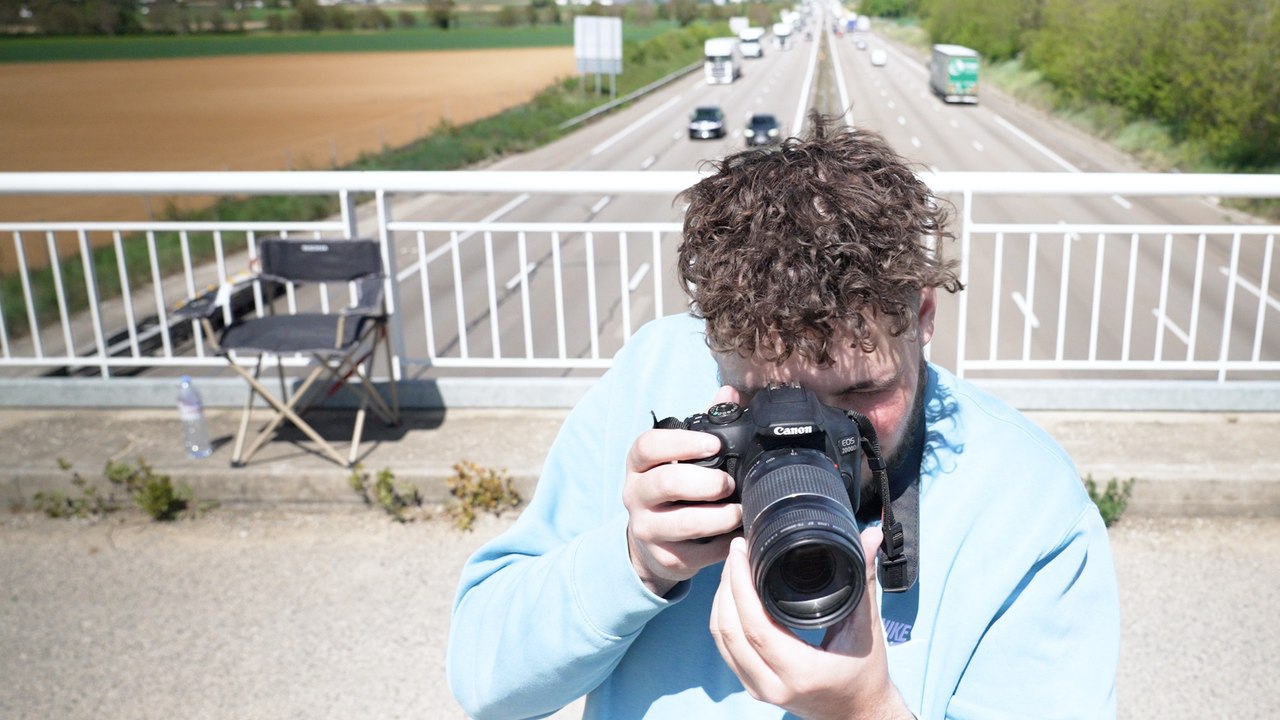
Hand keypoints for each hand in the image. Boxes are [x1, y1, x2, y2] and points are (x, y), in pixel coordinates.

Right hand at [624, 386, 743, 596]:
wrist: (652, 542)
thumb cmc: (672, 489)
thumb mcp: (680, 456)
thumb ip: (705, 423)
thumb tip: (730, 392)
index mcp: (638, 464)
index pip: (647, 446)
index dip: (681, 443)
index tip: (714, 444)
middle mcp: (635, 495)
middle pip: (666, 484)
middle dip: (706, 482)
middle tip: (729, 483)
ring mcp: (647, 529)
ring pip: (683, 522)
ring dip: (719, 516)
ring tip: (739, 510)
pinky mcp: (666, 558)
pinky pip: (700, 553)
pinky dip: (724, 543)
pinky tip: (737, 534)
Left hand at [709, 527, 912, 719]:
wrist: (860, 714)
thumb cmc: (866, 675)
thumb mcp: (866, 628)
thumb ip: (863, 579)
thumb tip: (868, 537)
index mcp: (800, 672)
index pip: (755, 626)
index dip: (740, 585)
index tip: (740, 552)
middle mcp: (773, 685)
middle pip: (728, 630)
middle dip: (726, 585)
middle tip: (734, 552)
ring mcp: (759, 689)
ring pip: (721, 640)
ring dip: (720, 600)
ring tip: (731, 567)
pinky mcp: (753, 686)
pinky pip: (726, 649)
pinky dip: (723, 618)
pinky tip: (731, 595)